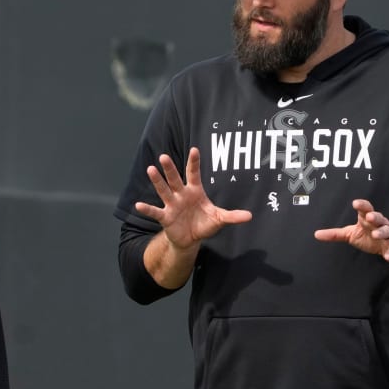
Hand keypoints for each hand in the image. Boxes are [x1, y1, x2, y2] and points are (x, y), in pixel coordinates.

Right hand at [134, 147, 250, 249]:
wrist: (190, 239)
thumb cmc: (203, 224)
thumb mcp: (219, 219)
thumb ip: (232, 216)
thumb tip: (250, 216)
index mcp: (195, 191)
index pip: (194, 173)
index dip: (194, 162)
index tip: (194, 149)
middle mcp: (181, 194)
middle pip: (175, 179)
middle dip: (170, 168)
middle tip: (164, 156)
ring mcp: (172, 205)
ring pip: (164, 190)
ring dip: (157, 181)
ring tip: (150, 169)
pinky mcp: (165, 217)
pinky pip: (155, 212)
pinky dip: (147, 209)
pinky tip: (138, 205)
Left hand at [314, 199, 388, 262]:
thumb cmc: (370, 235)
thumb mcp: (351, 234)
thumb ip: (335, 234)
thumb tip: (316, 234)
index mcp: (367, 219)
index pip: (365, 209)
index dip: (362, 205)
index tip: (356, 203)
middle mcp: (379, 224)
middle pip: (378, 217)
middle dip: (374, 216)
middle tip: (368, 216)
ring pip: (387, 230)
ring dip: (382, 232)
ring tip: (376, 234)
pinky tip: (388, 257)